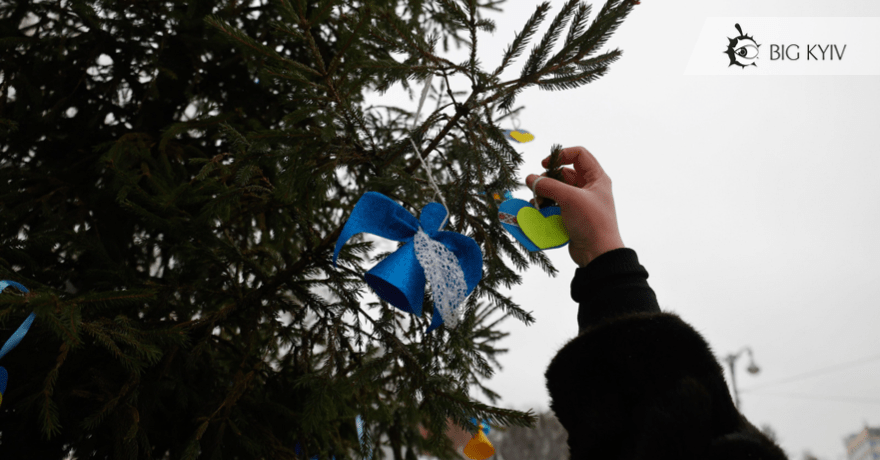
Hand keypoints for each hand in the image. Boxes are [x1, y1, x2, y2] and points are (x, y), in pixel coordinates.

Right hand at [526, 146, 624, 267]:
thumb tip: (530, 179)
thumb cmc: (591, 222)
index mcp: (596, 178)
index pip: (579, 154)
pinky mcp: (572, 215)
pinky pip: (555, 204)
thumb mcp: (570, 198)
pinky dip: (545, 205)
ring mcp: (580, 202)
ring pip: (557, 189)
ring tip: (535, 201)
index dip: (561, 154)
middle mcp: (589, 188)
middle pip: (564, 173)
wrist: (597, 253)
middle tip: (536, 186)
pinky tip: (537, 209)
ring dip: (544, 193)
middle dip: (547, 178)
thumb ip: (548, 185)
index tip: (545, 164)